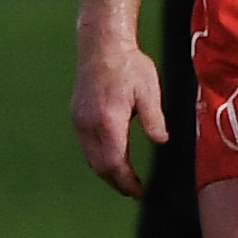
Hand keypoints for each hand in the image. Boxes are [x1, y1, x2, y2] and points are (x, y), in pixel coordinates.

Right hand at [72, 36, 165, 198]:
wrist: (101, 46)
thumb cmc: (129, 66)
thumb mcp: (149, 92)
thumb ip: (154, 120)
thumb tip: (160, 142)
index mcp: (109, 121)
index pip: (115, 163)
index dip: (126, 181)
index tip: (139, 191)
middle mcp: (89, 124)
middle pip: (99, 165)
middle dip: (116, 182)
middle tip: (133, 191)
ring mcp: (80, 120)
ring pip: (90, 157)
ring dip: (106, 172)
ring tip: (123, 178)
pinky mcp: (77, 115)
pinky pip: (86, 145)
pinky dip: (98, 158)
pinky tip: (111, 157)